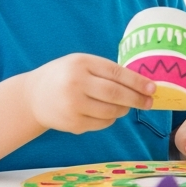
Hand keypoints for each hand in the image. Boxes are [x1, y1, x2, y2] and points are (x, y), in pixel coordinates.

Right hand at [22, 53, 154, 133]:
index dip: (137, 82)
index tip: (152, 88)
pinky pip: (101, 123)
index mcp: (81, 64)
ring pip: (111, 111)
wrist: (33, 96)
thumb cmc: (64, 76)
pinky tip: (105, 112)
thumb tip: (140, 83)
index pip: (116, 73)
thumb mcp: (81, 63)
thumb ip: (106, 70)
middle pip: (115, 94)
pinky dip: (110, 119)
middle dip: (136, 99)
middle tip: (148, 102)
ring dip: (124, 109)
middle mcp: (75, 84)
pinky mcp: (72, 123)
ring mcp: (73, 106)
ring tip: (125, 106)